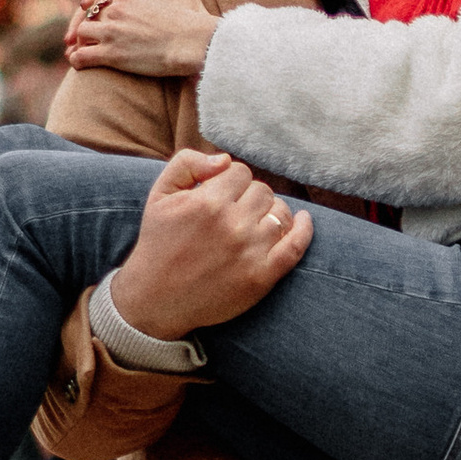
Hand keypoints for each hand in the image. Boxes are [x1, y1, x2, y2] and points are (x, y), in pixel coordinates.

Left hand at [65, 0, 222, 82]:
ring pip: (82, 33)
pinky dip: (77, 60)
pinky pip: (83, 56)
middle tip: (88, 37)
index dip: (99, 8)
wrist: (194, 42)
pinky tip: (77, 64)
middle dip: (88, 25)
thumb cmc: (192, 17)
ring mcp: (111, 31)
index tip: (100, 17)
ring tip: (81, 51)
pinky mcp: (111, 54)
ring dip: (80, 42)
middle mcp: (116, 9)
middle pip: (90, 14)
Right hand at [109, 145, 312, 337]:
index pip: (240, 172)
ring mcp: (250, 251)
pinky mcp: (262, 277)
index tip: (221, 196)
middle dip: (249, 197)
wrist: (156, 299)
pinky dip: (304, 229)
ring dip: (270, 214)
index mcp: (207, 202)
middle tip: (233, 213)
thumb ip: (187, 163)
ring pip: (280, 213)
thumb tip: (225, 160)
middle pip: (262, 191)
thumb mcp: (159, 194)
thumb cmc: (158, 243)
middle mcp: (232, 225)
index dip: (231, 181)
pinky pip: (296, 245)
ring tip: (252, 224)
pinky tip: (303, 220)